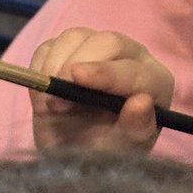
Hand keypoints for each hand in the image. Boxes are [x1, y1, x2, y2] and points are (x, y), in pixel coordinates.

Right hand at [29, 28, 174, 154]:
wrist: (75, 154)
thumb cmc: (107, 155)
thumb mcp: (124, 151)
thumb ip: (136, 129)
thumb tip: (141, 102)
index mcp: (153, 82)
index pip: (132, 69)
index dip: (104, 72)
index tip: (75, 77)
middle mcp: (130, 59)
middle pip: (107, 41)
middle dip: (75, 65)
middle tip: (56, 100)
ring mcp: (97, 50)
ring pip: (74, 37)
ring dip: (53, 67)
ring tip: (50, 105)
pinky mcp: (67, 51)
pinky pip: (48, 46)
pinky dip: (39, 68)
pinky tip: (44, 96)